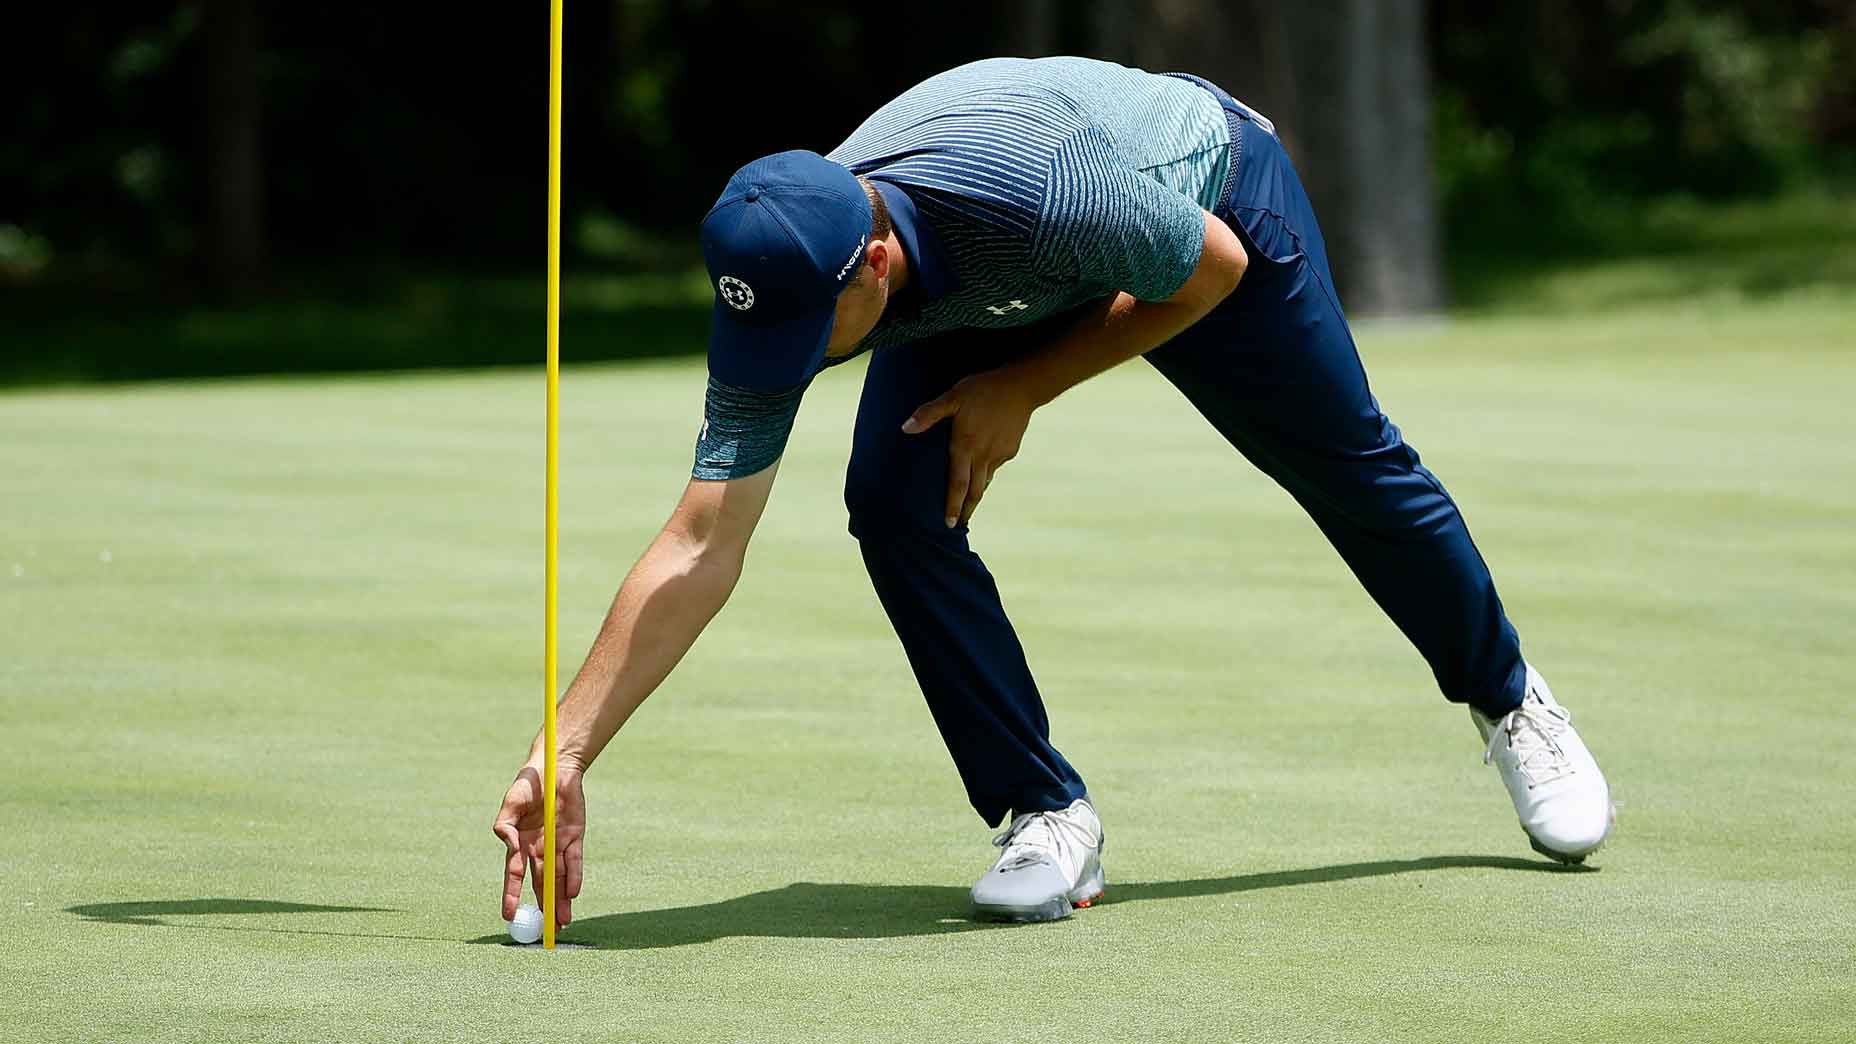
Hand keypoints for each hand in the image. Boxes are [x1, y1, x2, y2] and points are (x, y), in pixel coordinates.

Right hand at [491, 763, 586, 925]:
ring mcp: (558, 844)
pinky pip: (574, 861)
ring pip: (559, 878)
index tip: (509, 916)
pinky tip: (572, 894)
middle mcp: (539, 849)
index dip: (512, 895)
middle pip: (540, 883)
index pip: (515, 875)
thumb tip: (510, 848)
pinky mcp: (575, 837)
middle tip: (545, 930)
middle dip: (543, 906)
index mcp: (520, 843)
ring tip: (561, 923)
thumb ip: (505, 826)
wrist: (554, 767)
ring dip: (561, 900)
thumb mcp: (511, 804)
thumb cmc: (528, 784)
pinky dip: (574, 877)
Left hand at [901, 366, 1035, 526]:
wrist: (1021, 386)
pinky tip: (981, 471)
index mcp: (966, 445)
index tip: (949, 523)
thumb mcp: (953, 397)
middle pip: (974, 491)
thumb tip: (905, 428)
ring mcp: (999, 454)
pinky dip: (987, 473)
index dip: (953, 505)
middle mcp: (983, 455)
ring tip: (968, 503)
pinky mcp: (1010, 450)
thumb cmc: (982, 390)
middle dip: (966, 510)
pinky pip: (995, 466)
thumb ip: (929, 414)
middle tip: (958, 524)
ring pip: (985, 480)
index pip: (958, 484)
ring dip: (976, 494)